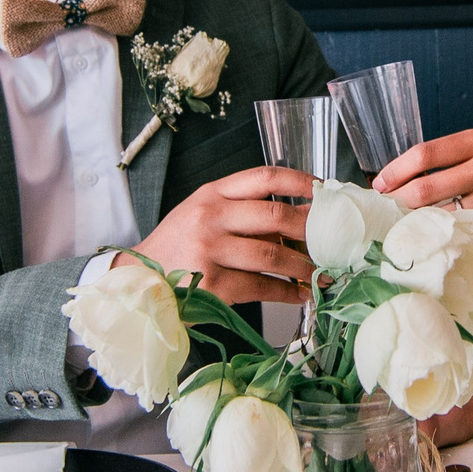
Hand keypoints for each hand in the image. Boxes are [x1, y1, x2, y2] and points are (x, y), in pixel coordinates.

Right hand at [121, 166, 312, 303]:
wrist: (139, 279)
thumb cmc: (178, 246)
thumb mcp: (204, 214)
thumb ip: (244, 211)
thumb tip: (304, 217)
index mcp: (212, 194)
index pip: (264, 177)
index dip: (300, 181)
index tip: (324, 190)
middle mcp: (210, 218)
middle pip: (274, 217)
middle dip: (311, 230)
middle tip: (334, 241)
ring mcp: (210, 252)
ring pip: (272, 257)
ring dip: (305, 267)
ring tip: (324, 273)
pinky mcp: (212, 285)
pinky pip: (261, 288)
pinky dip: (287, 292)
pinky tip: (301, 294)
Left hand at [372, 128, 472, 247]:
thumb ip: (451, 157)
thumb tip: (402, 181)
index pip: (425, 154)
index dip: (395, 171)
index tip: (379, 183)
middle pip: (426, 190)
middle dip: (399, 202)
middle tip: (388, 207)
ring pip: (442, 218)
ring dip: (419, 223)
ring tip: (408, 223)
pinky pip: (465, 237)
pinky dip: (450, 237)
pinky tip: (444, 234)